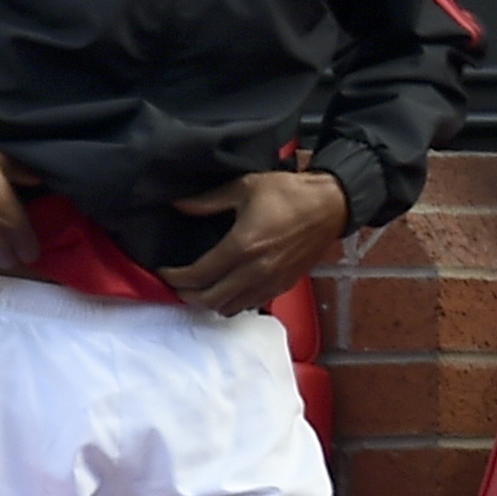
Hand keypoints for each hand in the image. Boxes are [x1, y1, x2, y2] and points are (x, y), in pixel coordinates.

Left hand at [164, 171, 347, 316]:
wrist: (332, 205)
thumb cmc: (290, 193)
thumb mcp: (246, 187)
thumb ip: (209, 200)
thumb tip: (178, 204)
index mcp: (241, 246)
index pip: (198, 275)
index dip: (175, 277)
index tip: (164, 271)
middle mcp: (255, 271)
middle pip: (210, 299)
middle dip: (188, 295)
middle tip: (178, 284)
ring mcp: (271, 281)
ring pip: (231, 308)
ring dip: (212, 302)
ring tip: (203, 289)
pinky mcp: (285, 284)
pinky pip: (252, 305)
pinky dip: (236, 302)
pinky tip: (231, 289)